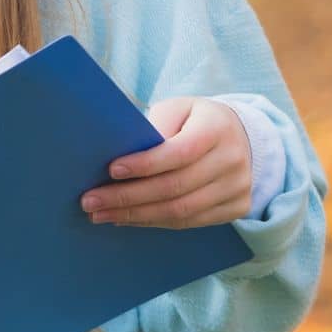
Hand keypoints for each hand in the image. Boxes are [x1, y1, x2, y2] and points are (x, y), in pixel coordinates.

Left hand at [78, 96, 251, 228]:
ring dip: (136, 216)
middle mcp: (232, 160)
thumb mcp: (177, 109)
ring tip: (102, 215)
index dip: (145, 164)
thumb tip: (121, 153)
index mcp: (216, 129)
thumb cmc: (195, 120)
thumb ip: (156, 127)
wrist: (241, 136)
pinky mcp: (236, 208)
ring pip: (180, 211)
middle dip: (128, 197)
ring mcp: (237, 188)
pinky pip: (190, 222)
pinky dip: (154, 222)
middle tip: (91, 202)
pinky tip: (128, 219)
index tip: (111, 170)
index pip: (179, 152)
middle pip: (175, 187)